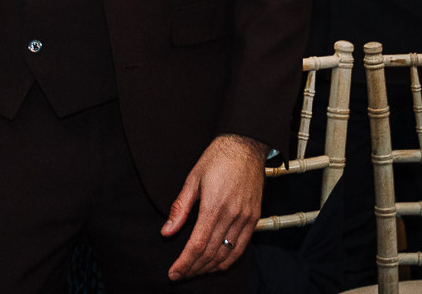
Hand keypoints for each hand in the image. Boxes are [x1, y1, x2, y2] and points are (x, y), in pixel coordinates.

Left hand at [161, 133, 265, 279]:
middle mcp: (232, 216)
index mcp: (214, 206)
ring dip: (209, 268)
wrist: (245, 146)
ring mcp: (246, 218)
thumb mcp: (192, 179)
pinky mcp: (254, 218)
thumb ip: (180, 208)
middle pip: (211, 254)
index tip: (174, 273)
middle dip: (193, 268)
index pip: (198, 245)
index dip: (184, 263)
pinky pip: (242, 247)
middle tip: (180, 275)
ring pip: (227, 254)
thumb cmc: (217, 159)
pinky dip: (228, 261)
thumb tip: (167, 231)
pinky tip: (216, 265)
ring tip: (194, 271)